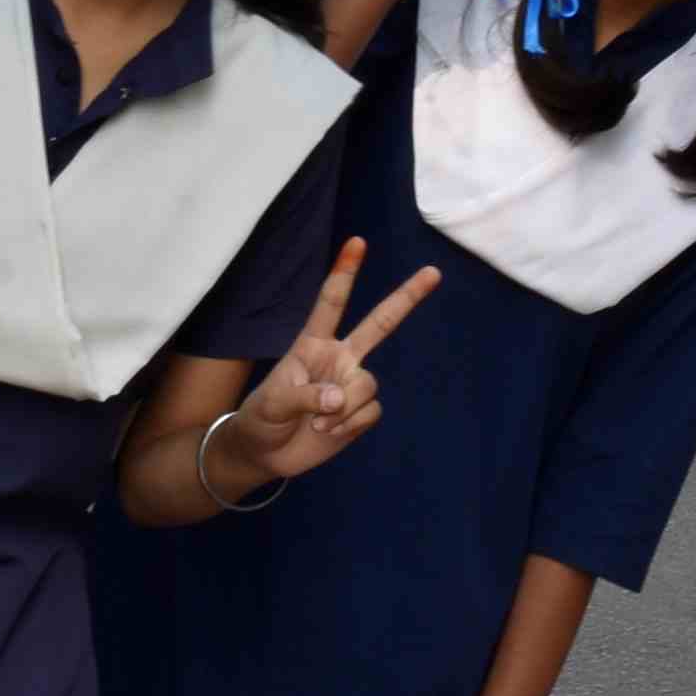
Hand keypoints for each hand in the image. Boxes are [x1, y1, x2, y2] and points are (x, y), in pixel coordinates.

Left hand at [221, 240, 442, 490]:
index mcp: (313, 343)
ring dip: (345, 408)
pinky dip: (349, 425)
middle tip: (433, 272)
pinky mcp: (360, 413)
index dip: (344, 272)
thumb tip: (340, 399)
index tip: (357, 242)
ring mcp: (351, 384)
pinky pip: (371, 412)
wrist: (266, 453)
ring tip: (317, 422)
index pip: (331, 302)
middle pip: (379, 324)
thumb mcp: (272, 402)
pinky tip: (327, 432)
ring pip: (369, 384)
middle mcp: (339, 357)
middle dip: (406, 298)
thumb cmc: (262, 417)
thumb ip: (305, 396)